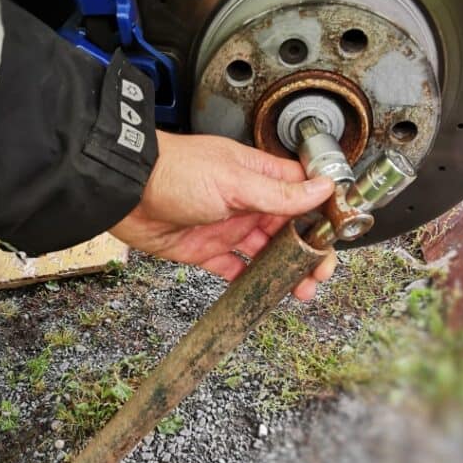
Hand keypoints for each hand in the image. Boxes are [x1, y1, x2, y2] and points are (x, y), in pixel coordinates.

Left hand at [110, 131, 338, 299]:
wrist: (125, 191)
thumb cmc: (174, 171)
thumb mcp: (234, 181)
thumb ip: (279, 193)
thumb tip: (322, 189)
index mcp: (259, 176)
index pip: (303, 194)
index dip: (322, 213)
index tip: (337, 235)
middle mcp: (247, 201)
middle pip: (290, 229)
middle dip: (308, 252)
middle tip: (319, 273)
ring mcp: (228, 226)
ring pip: (267, 252)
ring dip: (285, 270)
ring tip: (299, 289)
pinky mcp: (206, 249)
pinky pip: (234, 269)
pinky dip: (250, 281)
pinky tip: (263, 292)